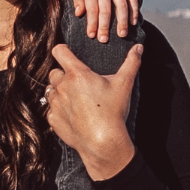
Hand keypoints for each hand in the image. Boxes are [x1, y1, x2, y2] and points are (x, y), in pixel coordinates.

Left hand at [44, 43, 140, 179]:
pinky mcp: (52, 118)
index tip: (67, 53)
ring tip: (76, 99)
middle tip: (79, 83)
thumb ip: (131, 63)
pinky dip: (59, 109)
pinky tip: (73, 114)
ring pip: (51, 90)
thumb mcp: (124, 85)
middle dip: (64, 75)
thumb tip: (138, 48)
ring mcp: (55, 103)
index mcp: (77, 74)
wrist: (102, 141)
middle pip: (54, 72)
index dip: (62, 50)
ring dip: (59, 92)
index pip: (59, 51)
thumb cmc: (112, 112)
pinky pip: (51, 109)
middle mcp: (62, 86)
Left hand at [70, 0, 139, 42]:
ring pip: (122, 4)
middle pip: (106, 8)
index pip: (91, 7)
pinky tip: (133, 22)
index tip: (92, 36)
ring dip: (122, 20)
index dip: (91, 23)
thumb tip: (79, 14)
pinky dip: (134, 10)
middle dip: (105, 25)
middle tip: (104, 40)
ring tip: (122, 34)